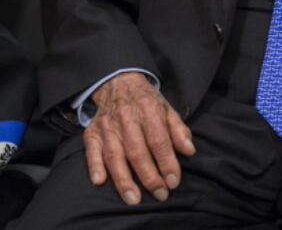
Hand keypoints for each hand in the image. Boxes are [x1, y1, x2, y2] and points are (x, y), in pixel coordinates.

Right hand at [84, 72, 195, 204]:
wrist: (117, 82)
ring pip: (114, 155)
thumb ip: (179, 130)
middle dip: (149, 176)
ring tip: (134, 198)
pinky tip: (100, 181)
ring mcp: (107, 125)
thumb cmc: (146, 101)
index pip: (159, 140)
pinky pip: (91, 150)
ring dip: (124, 179)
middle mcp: (126, 117)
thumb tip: (189, 151)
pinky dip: (94, 166)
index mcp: (148, 109)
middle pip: (137, 151)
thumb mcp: (167, 108)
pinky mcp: (92, 132)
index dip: (167, 162)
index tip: (173, 181)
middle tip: (160, 194)